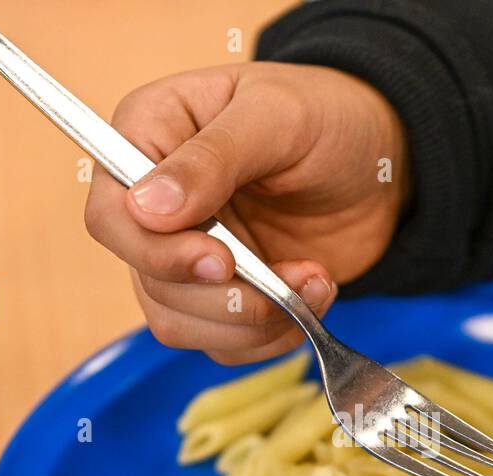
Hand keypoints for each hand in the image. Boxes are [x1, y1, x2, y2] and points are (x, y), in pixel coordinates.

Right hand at [84, 62, 409, 363]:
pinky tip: (313, 296)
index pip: (111, 215)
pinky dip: (271, 335)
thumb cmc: (327, 115)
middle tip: (289, 277)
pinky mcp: (224, 296)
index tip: (220, 259)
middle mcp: (155, 204)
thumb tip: (146, 207)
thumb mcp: (277, 116)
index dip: (155, 251)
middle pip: (147, 280)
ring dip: (252, 321)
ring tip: (314, 281)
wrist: (381, 163)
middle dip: (223, 296)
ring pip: (179, 322)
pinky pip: (223, 343)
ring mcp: (187, 255)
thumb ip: (213, 157)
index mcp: (149, 138)